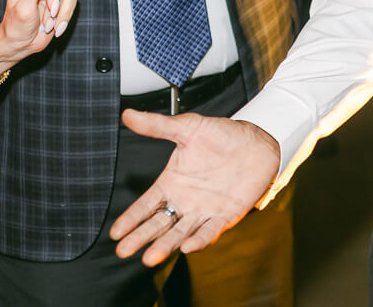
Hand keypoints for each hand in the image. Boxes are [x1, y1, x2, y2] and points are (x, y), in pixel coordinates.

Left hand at [0, 0, 78, 74]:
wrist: (21, 44)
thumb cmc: (16, 27)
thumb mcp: (25, 6)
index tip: (51, 9)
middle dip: (57, 7)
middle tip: (46, 22)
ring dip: (61, 14)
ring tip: (48, 25)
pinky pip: (74, 1)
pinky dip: (66, 16)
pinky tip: (56, 26)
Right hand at [110, 111, 279, 266]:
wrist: (256, 140)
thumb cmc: (221, 135)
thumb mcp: (187, 128)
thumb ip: (158, 126)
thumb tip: (128, 115)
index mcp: (171, 184)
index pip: (145, 205)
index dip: (130, 218)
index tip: (115, 232)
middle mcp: (184, 201)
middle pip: (158, 224)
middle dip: (140, 237)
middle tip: (124, 250)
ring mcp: (204, 210)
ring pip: (180, 232)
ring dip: (165, 244)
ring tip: (149, 257)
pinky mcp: (225, 215)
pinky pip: (210, 231)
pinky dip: (199, 239)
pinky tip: (188, 247)